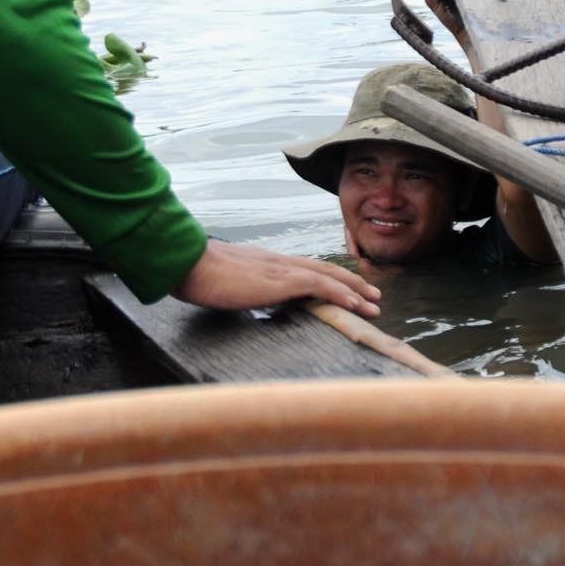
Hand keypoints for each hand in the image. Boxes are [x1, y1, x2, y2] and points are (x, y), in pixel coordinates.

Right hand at [174, 240, 381, 317]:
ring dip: (355, 290)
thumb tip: (243, 296)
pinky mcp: (280, 280)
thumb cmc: (199, 275)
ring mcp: (281, 269)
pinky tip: (355, 303)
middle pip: (325, 269)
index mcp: (267, 263)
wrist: (189, 264)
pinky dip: (340, 293)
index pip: (306, 268)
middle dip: (352, 283)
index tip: (347, 289)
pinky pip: (318, 286)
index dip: (330, 278)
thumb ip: (240, 287)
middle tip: (373, 296)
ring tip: (374, 303)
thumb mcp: (227, 282)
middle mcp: (279, 262)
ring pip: (328, 276)